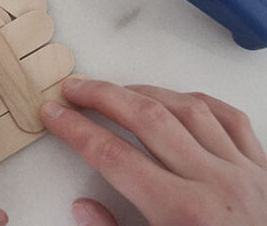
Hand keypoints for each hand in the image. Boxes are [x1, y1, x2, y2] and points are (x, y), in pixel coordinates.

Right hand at [41, 79, 266, 225]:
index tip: (54, 114)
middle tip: (75, 88)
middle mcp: (214, 183)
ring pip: (187, 109)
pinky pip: (231, 119)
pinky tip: (177, 100)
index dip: (76, 130)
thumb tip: (84, 207)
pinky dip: (199, 103)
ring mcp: (244, 171)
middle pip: (146, 118)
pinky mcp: (264, 169)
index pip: (113, 156)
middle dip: (102, 96)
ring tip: (117, 90)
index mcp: (183, 214)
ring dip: (145, 92)